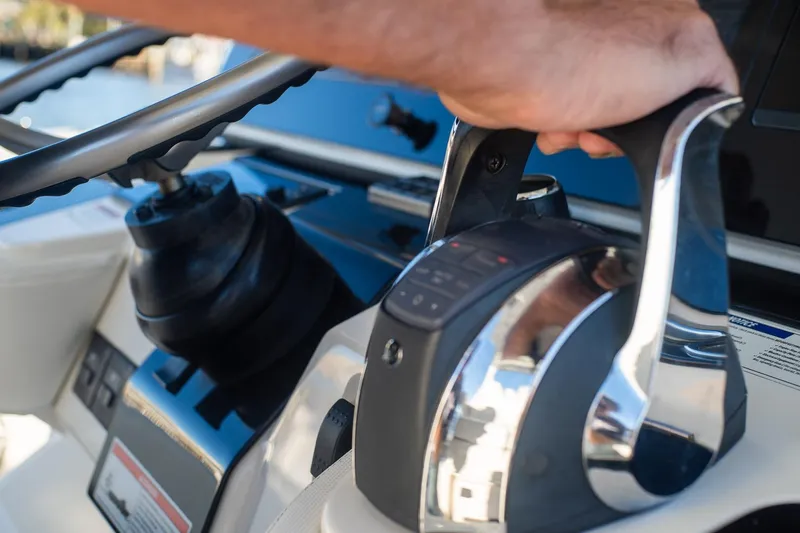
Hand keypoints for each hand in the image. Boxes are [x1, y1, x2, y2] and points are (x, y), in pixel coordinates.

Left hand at [437, 0, 737, 157]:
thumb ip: (715, 76)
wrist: (501, 66)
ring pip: (607, 119)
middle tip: (609, 130)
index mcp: (671, 22)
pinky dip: (561, 131)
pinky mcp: (552, 77)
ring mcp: (587, 56)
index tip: (661, 129)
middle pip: (649, 107)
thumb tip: (720, 97)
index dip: (682, 118)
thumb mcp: (685, 61)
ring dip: (590, 135)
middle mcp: (628, 34)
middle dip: (628, 132)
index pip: (699, 83)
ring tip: (575, 125)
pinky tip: (554, 125)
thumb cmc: (572, 58)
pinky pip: (569, 120)